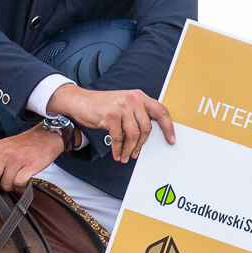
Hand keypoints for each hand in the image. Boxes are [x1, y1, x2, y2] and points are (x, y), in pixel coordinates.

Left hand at [0, 125, 63, 191]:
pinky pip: (18, 183)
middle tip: (7, 180)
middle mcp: (5, 152)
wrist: (47, 136)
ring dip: (11, 187)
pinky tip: (23, 185)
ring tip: (16, 183)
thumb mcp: (6, 144)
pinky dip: (20, 188)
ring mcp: (17, 159)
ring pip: (5, 183)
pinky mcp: (30, 166)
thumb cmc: (26, 144)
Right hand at [47, 83, 175, 161]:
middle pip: (147, 127)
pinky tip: (116, 153)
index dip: (168, 127)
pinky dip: (118, 149)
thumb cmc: (103, 105)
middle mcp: (133, 99)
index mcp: (140, 96)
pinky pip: (119, 138)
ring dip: (130, 149)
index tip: (171, 139)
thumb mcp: (125, 104)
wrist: (80, 101)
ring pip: (134, 134)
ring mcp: (122, 107)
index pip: (161, 111)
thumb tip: (148, 135)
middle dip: (142, 144)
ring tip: (125, 156)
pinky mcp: (110, 116)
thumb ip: (137, 113)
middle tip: (136, 153)